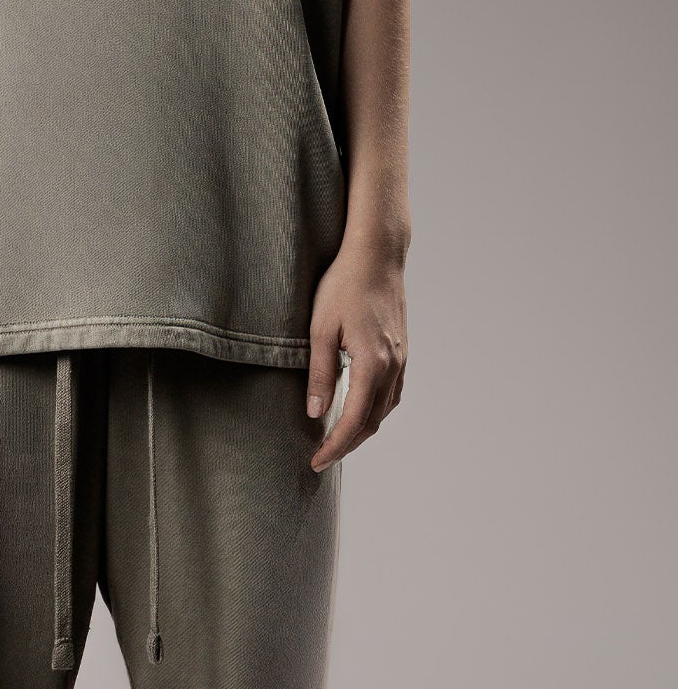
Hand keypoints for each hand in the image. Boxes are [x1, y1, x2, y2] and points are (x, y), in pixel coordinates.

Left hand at [305, 233, 407, 471]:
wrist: (377, 255)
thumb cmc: (344, 285)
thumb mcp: (321, 328)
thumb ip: (320, 374)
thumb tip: (315, 413)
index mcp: (372, 365)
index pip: (354, 421)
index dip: (335, 447)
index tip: (316, 462)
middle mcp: (393, 367)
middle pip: (373, 422)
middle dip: (348, 445)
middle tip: (322, 457)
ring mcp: (401, 359)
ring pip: (385, 409)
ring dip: (362, 429)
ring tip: (337, 439)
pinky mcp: (402, 349)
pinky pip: (392, 392)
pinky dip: (376, 410)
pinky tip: (360, 408)